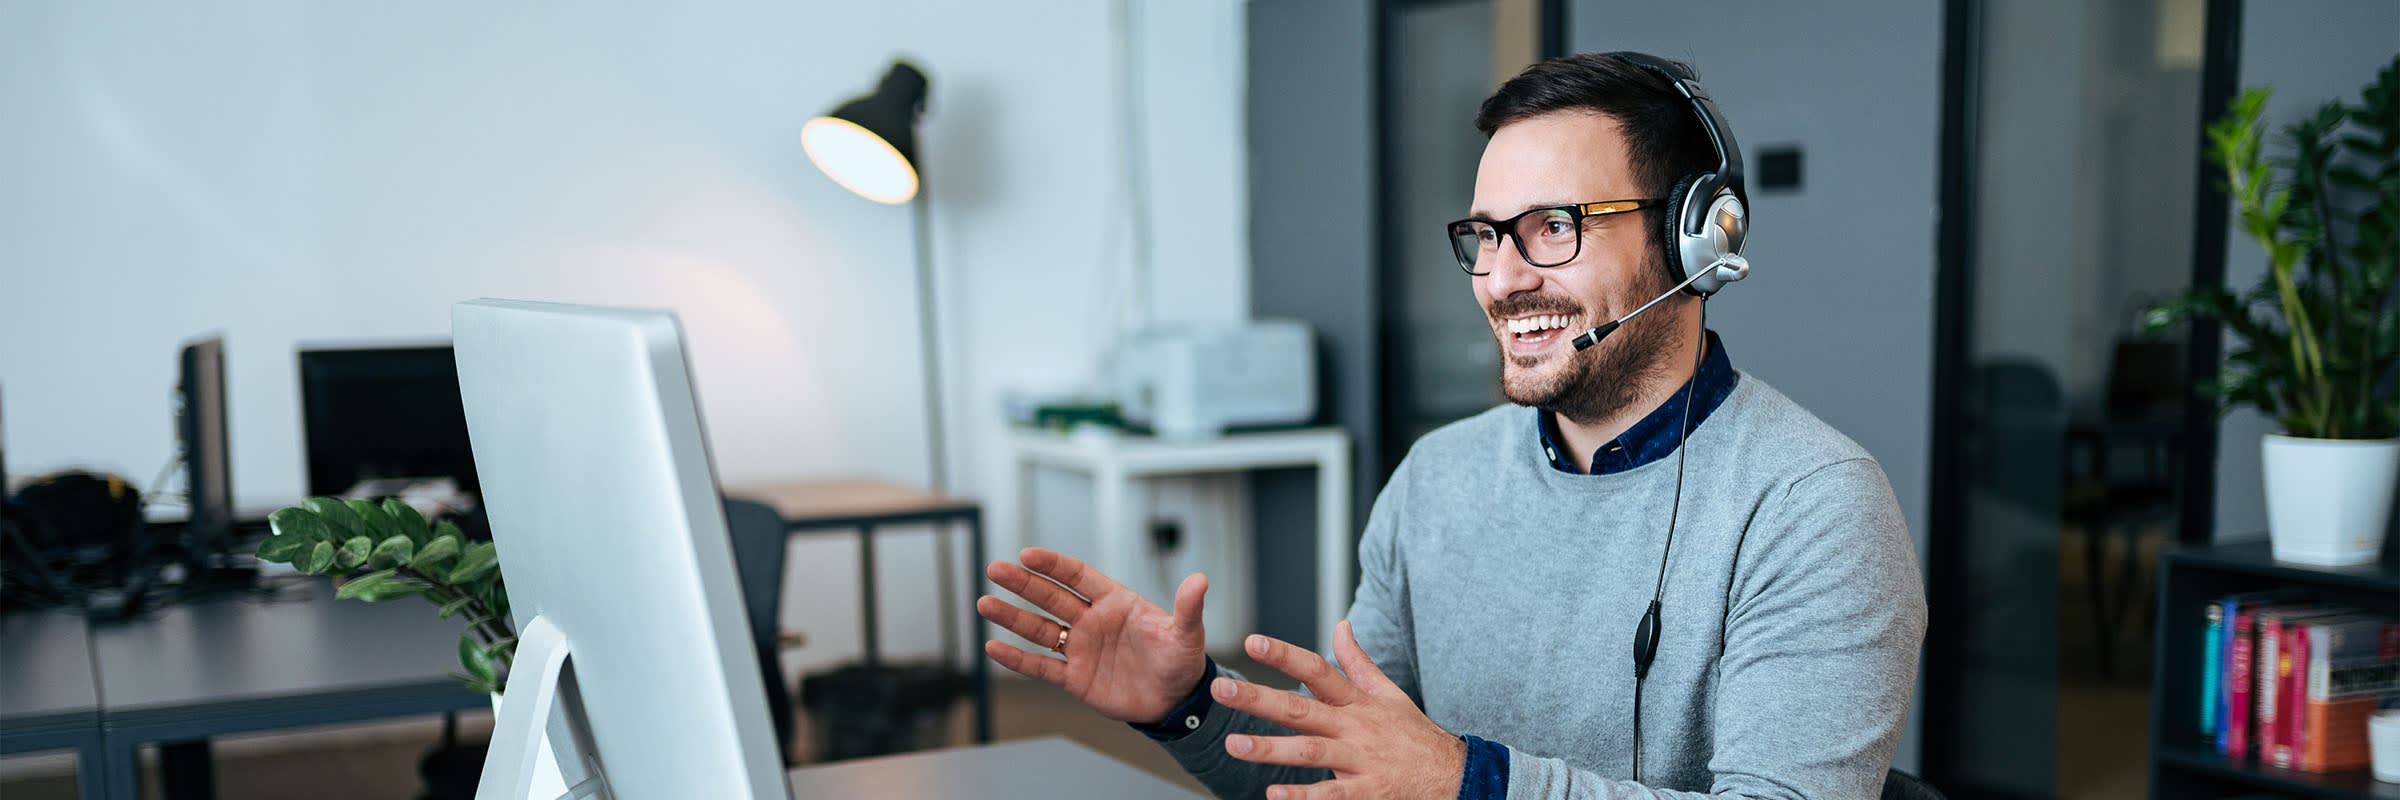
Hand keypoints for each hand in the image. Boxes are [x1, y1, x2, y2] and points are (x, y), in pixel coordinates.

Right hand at [976, 547, 1209, 723]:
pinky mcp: (1075, 679)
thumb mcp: (1186, 634)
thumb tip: (1200, 580)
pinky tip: (993, 647)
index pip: (1078, 576)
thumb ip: (1187, 608)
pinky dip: (1018, 659)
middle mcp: (1092, 621)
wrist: (1176, 701)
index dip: (1054, 565)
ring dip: (1012, 617)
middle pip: (1051, 598)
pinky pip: (1041, 667)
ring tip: (984, 603)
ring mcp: (1081, 649)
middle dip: (1022, 584)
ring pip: (1039, 629)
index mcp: (1115, 602)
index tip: (1027, 554)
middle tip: (994, 569)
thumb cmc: (1181, 660)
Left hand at [1212, 620, 1464, 799]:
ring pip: (1309, 752)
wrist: (1454, 775)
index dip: (1284, 655)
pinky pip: (1331, 794)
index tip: (1252, 642)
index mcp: (1357, 701)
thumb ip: (1358, 662)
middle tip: (1220, 690)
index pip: (1316, 670)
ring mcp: (1360, 760)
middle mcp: (1354, 727)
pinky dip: (1303, 796)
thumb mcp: (1389, 693)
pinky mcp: (1367, 791)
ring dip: (1270, 749)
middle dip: (1259, 699)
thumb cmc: (1414, 735)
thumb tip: (1341, 625)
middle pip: (1300, 709)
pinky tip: (1274, 795)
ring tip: (1233, 744)